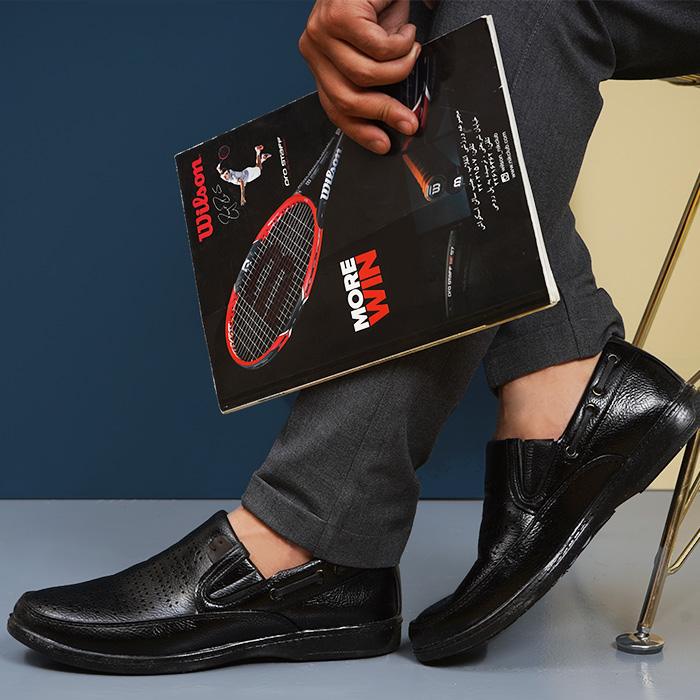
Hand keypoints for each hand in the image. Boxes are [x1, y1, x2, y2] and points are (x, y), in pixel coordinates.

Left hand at [299, 0, 424, 153]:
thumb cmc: (377, 0)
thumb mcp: (377, 47)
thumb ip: (378, 78)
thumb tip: (398, 115)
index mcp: (321, 61)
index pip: (334, 107)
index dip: (360, 130)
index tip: (384, 144)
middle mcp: (314, 48)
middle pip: (347, 99)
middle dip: (384, 112)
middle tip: (410, 120)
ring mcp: (321, 32)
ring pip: (366, 75)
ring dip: (400, 66)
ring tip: (411, 49)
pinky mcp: (337, 17)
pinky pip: (378, 49)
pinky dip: (401, 43)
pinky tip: (405, 28)